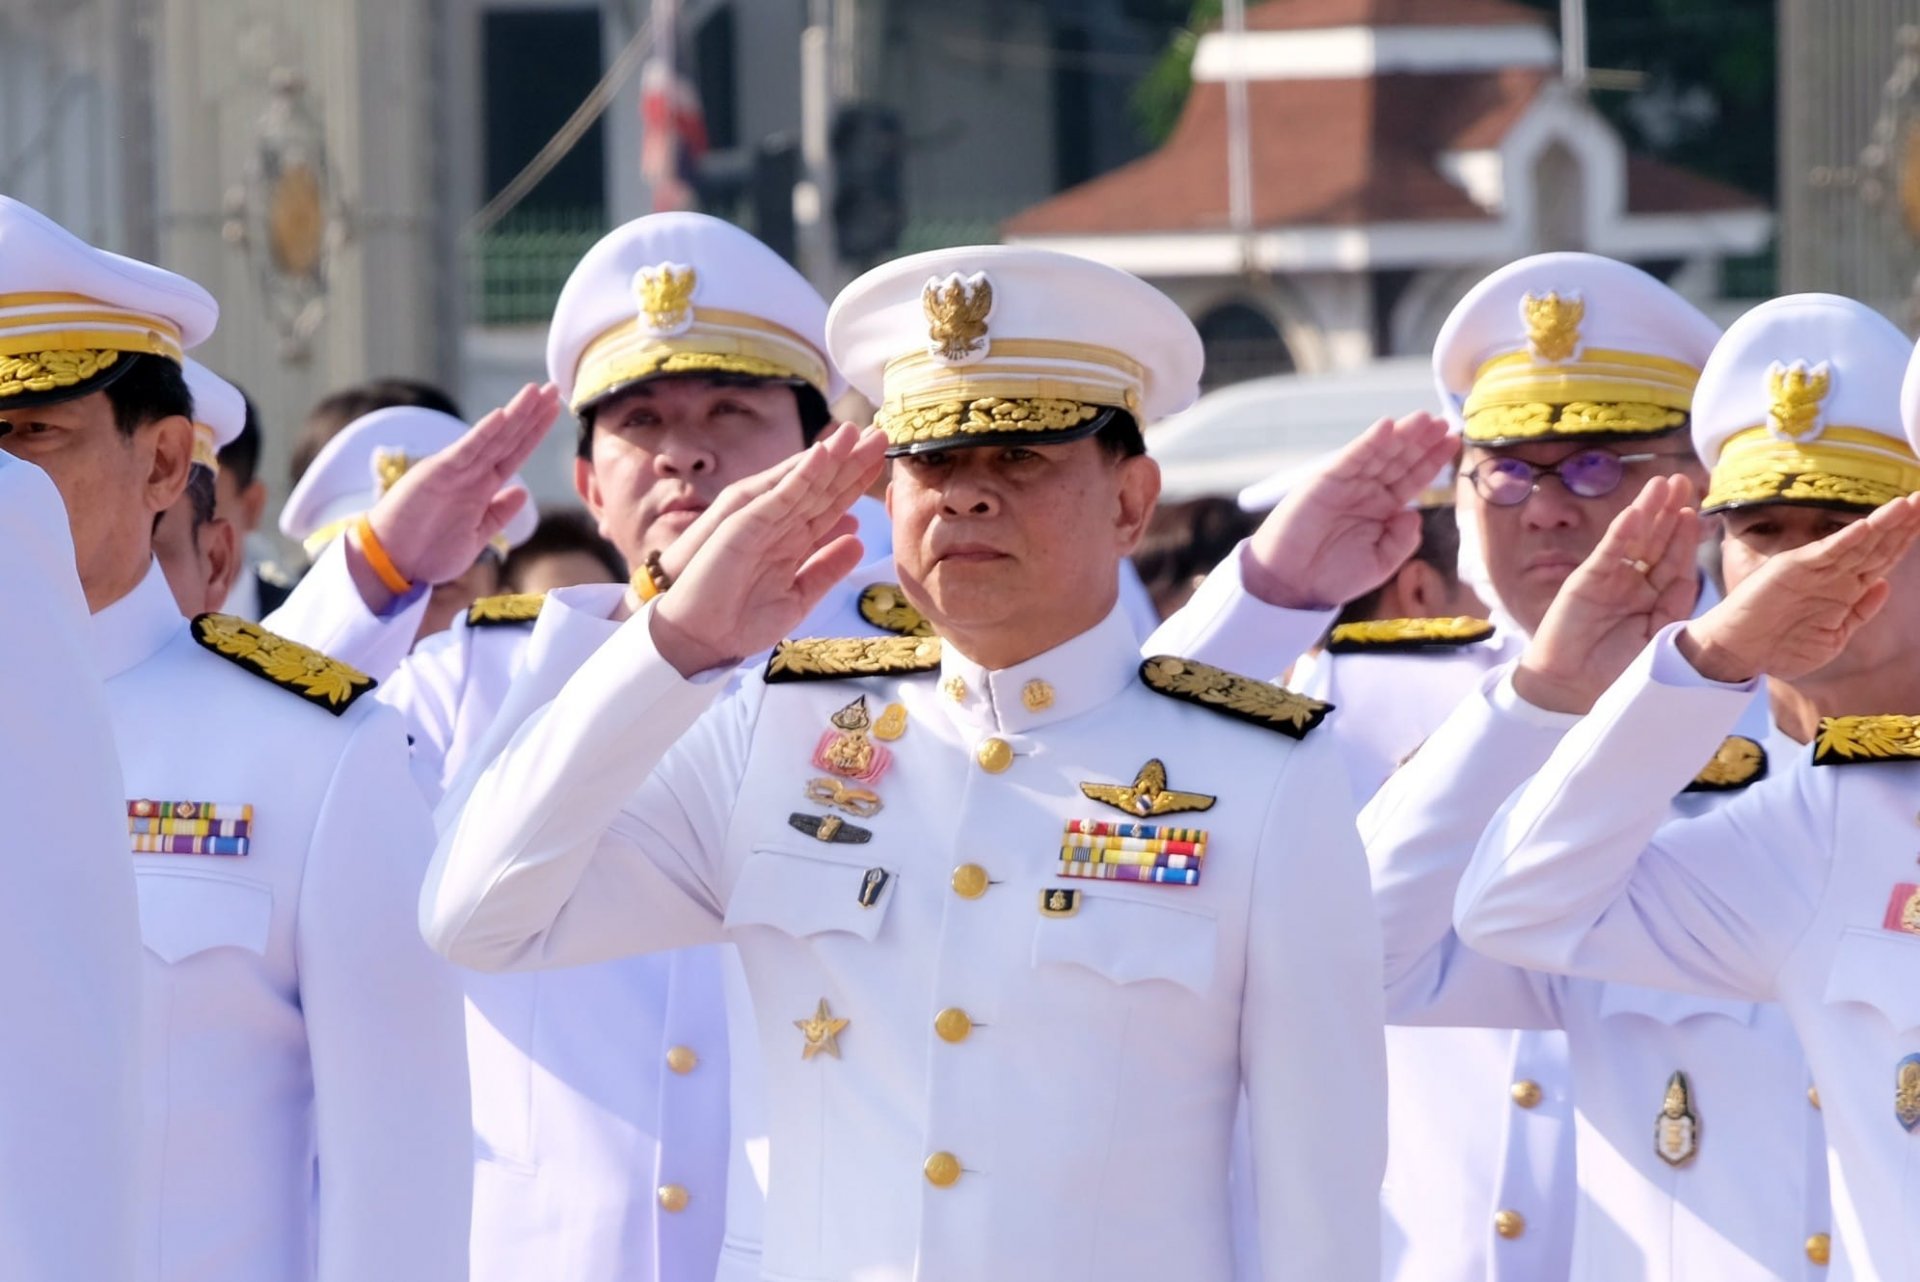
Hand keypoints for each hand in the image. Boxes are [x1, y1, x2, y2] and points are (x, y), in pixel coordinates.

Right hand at [348, 382, 560, 609]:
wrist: (394, 563)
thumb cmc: (430, 551)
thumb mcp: (476, 535)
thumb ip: (498, 513)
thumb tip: (523, 493)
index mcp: (482, 487)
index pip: (515, 453)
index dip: (535, 432)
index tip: (553, 410)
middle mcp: (471, 473)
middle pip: (508, 438)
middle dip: (531, 414)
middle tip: (553, 387)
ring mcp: (456, 470)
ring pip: (492, 437)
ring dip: (515, 414)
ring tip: (535, 391)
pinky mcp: (438, 473)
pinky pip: (466, 450)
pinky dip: (484, 432)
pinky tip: (502, 415)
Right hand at [649, 425, 888, 675]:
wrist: (700, 638)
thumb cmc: (741, 621)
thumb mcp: (797, 598)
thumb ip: (826, 569)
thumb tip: (858, 542)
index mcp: (793, 542)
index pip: (831, 506)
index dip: (856, 484)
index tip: (882, 462)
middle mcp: (781, 526)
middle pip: (823, 489)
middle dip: (852, 462)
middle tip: (880, 433)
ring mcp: (763, 520)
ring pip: (806, 484)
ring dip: (831, 457)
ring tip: (857, 432)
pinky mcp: (746, 522)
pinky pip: (781, 495)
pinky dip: (801, 474)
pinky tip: (822, 453)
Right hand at [1241, 412, 1456, 608]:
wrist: (1291, 584)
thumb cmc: (1333, 577)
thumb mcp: (1380, 563)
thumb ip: (1402, 540)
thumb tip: (1414, 514)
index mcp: (1383, 509)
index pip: (1413, 478)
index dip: (1433, 460)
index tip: (1454, 442)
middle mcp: (1368, 491)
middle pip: (1401, 459)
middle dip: (1423, 441)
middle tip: (1446, 421)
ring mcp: (1348, 482)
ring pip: (1381, 452)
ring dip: (1403, 434)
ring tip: (1425, 418)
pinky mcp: (1327, 478)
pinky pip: (1353, 456)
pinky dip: (1370, 441)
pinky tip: (1388, 426)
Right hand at [1513, 474, 1700, 712]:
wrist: (1570, 687)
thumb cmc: (1613, 671)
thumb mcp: (1655, 641)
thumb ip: (1672, 610)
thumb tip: (1692, 579)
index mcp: (1655, 599)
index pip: (1675, 562)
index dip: (1686, 537)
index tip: (1697, 513)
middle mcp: (1634, 584)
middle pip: (1657, 541)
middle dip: (1670, 511)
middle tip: (1683, 481)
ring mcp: (1610, 580)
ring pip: (1634, 539)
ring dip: (1648, 511)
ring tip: (1661, 485)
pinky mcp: (1585, 581)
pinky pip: (1608, 553)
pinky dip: (1621, 533)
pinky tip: (1633, 513)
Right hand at [1678, 493, 1919, 682]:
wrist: (1738, 652)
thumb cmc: (1781, 647)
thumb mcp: (1833, 638)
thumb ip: (1860, 612)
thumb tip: (1884, 585)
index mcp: (1846, 591)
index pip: (1883, 559)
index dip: (1906, 540)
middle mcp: (1834, 575)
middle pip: (1877, 545)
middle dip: (1904, 525)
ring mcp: (1814, 569)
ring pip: (1858, 544)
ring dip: (1884, 524)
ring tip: (1908, 504)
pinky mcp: (1793, 568)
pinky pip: (1825, 552)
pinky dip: (1846, 540)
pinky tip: (1866, 526)